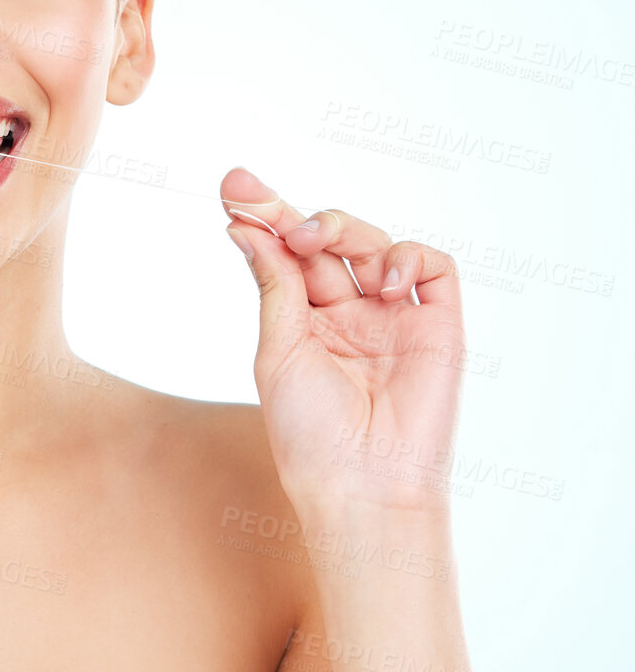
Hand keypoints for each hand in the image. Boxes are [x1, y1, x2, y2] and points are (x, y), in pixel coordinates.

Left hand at [220, 166, 465, 520]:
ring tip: (313, 239)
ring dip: (342, 227)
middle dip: (293, 214)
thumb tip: (245, 228)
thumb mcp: (278, 350)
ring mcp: (393, 317)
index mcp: (304, 321)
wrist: (362, 484)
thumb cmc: (310, 433)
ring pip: (374, 244)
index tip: (233, 187)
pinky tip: (380, 282)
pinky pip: (433, 267)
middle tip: (263, 206)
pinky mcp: (438, 325)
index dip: (264, 218)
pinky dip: (407, 258)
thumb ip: (274, 286)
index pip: (285, 256)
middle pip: (326, 243)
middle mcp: (349, 314)